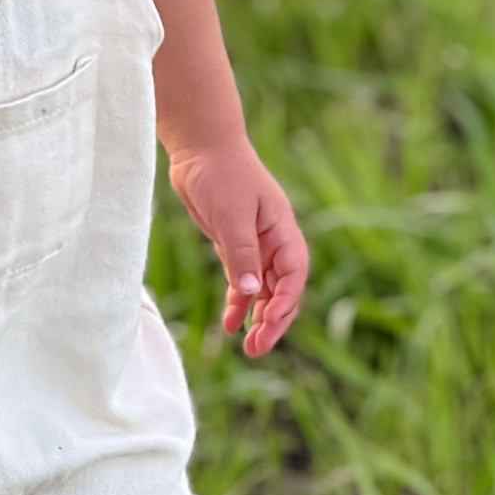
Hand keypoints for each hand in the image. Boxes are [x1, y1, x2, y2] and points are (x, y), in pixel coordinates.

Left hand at [168, 140, 307, 354]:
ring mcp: (254, 244)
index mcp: (282, 229)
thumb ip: (241, 254)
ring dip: (258, 317)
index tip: (269, 322)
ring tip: (249, 347)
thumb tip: (250, 294)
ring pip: (262, 290)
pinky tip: (230, 325)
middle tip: (258, 348)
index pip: (294, 274)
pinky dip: (238, 303)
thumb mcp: (232, 215)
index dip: (286, 301)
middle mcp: (273, 241)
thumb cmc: (221, 173)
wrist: (199, 146)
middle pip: (282, 289)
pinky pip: (240, 281)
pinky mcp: (233, 245)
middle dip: (275, 320)